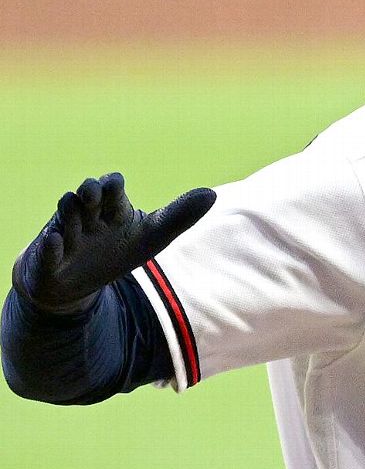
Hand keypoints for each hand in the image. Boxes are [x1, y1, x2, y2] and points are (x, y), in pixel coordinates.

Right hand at [11, 173, 215, 314]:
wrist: (76, 283)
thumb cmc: (115, 252)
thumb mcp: (151, 236)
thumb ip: (178, 216)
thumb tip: (212, 193)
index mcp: (111, 208)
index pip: (111, 188)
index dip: (112, 185)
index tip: (115, 185)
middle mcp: (86, 215)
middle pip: (86, 197)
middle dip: (90, 192)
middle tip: (94, 191)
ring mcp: (65, 234)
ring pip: (66, 218)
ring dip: (72, 214)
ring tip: (77, 205)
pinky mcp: (48, 258)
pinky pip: (48, 250)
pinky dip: (52, 245)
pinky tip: (57, 241)